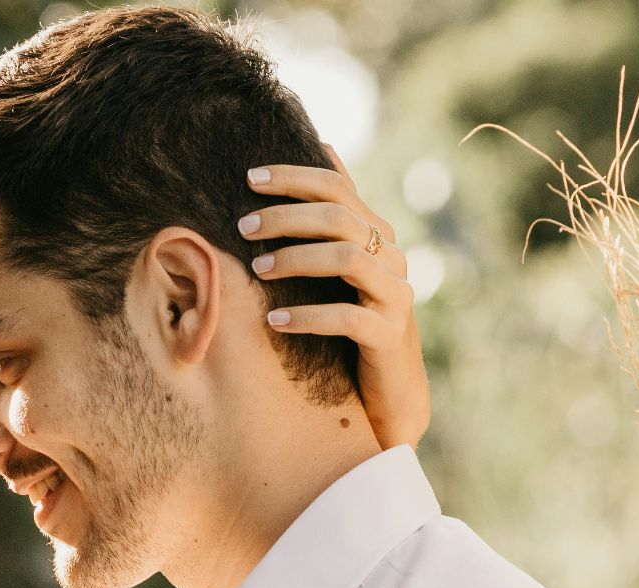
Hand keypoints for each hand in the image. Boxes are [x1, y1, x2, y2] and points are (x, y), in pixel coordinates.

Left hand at [243, 148, 427, 449]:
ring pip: (348, 259)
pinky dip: (308, 317)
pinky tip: (274, 321)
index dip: (293, 178)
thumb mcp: (342, 264)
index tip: (248, 178)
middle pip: (340, 218)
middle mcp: (392, 258)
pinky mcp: (389, 335)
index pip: (336, 188)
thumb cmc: (355, 323)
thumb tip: (324, 144)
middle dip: (287, 217)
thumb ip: (336, 214)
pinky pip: (349, 318)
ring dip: (296, 260)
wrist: (388, 391)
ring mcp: (395, 296)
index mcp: (377, 235)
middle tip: (243, 227)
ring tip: (257, 270)